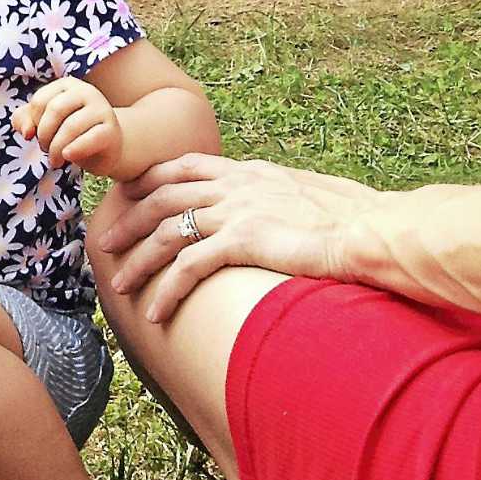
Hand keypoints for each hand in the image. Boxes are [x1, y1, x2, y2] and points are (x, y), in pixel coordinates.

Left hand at [14, 77, 123, 172]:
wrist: (106, 147)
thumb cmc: (71, 132)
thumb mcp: (45, 123)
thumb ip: (25, 120)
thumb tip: (26, 132)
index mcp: (67, 85)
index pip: (40, 100)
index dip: (33, 122)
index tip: (35, 136)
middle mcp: (86, 92)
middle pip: (55, 110)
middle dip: (44, 134)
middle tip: (45, 150)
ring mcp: (101, 109)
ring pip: (71, 126)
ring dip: (56, 147)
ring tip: (55, 160)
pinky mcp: (111, 130)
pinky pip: (91, 138)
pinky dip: (75, 149)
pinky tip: (67, 156)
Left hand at [89, 152, 381, 321]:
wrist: (374, 229)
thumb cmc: (355, 219)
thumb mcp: (308, 196)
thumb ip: (281, 199)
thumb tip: (278, 212)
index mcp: (250, 171)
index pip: (184, 167)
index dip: (150, 180)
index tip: (129, 196)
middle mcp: (237, 184)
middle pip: (162, 196)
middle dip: (129, 220)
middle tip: (107, 243)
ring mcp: (238, 210)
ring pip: (167, 230)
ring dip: (138, 259)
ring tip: (118, 285)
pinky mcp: (244, 240)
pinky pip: (189, 266)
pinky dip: (166, 290)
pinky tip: (154, 312)